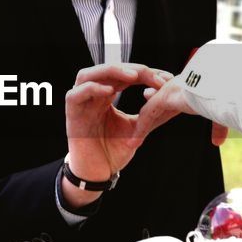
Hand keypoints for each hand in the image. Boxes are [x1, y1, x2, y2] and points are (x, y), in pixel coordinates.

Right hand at [62, 63, 166, 207]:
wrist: (98, 173)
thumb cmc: (112, 151)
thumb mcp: (135, 129)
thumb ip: (148, 113)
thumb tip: (169, 100)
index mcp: (106, 96)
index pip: (123, 74)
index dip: (143, 72)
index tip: (164, 78)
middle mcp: (92, 96)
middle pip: (107, 70)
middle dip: (131, 69)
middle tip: (151, 76)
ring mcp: (80, 104)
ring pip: (88, 75)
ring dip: (110, 71)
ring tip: (132, 76)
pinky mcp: (72, 115)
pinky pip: (75, 94)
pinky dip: (92, 89)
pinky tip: (110, 91)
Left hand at [138, 74, 229, 146]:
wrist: (225, 84)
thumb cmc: (227, 96)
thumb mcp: (220, 114)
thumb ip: (217, 128)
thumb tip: (217, 143)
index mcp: (189, 89)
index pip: (170, 101)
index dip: (162, 111)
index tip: (157, 118)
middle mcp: (176, 87)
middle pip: (157, 107)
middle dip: (147, 119)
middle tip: (136, 131)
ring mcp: (169, 90)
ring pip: (150, 111)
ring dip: (140, 127)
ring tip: (131, 142)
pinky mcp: (164, 96)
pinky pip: (148, 114)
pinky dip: (141, 129)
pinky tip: (134, 141)